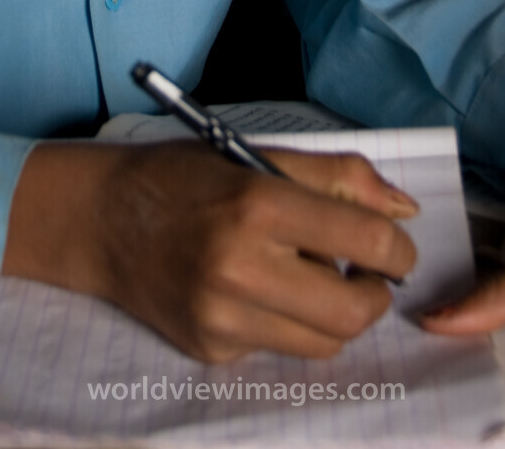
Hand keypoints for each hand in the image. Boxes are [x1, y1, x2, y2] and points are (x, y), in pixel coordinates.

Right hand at [3, 140, 417, 360]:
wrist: (100, 218)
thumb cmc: (183, 176)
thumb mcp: (258, 154)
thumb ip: (338, 175)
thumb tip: (404, 209)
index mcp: (258, 203)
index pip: (364, 242)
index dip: (397, 249)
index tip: (395, 246)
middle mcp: (240, 266)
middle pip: (353, 312)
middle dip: (376, 295)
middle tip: (367, 274)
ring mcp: (222, 317)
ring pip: (323, 343)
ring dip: (335, 314)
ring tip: (311, 277)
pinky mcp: (209, 350)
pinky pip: (277, 348)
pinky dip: (284, 322)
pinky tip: (256, 290)